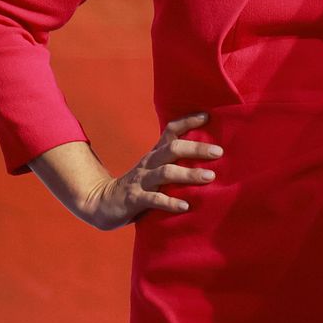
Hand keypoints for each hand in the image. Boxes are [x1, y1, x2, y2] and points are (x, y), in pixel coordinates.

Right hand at [82, 111, 221, 231]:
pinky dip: (170, 202)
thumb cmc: (140, 186)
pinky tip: (186, 206)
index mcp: (155, 154)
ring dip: (189, 174)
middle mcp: (149, 163)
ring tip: (210, 177)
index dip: (188, 122)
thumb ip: (175, 164)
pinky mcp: (135, 199)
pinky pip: (154, 200)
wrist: (104, 203)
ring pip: (166, 173)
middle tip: (218, 152)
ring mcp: (141, 180)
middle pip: (173, 149)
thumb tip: (208, 157)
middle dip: (196, 148)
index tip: (207, 116)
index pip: (171, 131)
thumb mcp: (155, 170)